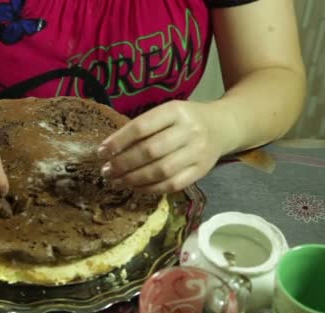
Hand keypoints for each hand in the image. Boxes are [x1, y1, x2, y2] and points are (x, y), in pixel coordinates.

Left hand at [99, 100, 231, 193]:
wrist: (223, 126)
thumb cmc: (184, 119)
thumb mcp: (167, 112)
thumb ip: (143, 127)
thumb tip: (109, 148)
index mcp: (175, 111)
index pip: (142, 127)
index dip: (119, 141)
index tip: (101, 151)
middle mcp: (188, 131)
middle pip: (150, 151)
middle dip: (123, 164)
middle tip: (106, 171)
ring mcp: (197, 152)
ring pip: (160, 171)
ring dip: (133, 179)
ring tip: (116, 182)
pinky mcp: (201, 171)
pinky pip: (172, 184)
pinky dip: (150, 189)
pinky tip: (135, 188)